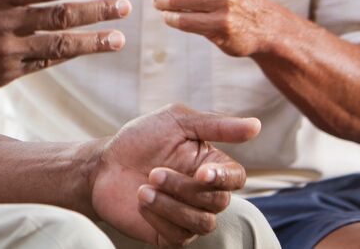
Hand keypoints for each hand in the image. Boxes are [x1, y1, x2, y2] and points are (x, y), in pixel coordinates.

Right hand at [0, 0, 128, 96]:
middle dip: (96, 11)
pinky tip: (84, 50)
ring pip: (58, 46)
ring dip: (91, 41)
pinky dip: (65, 57)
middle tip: (124, 7)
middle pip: (60, 17)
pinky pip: (42, 65)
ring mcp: (4, 52)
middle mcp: (2, 25)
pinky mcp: (2, 75)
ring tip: (118, 37)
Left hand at [91, 104, 258, 246]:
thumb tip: (257, 125)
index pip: (236, 178)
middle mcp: (205, 193)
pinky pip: (180, 237)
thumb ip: (215, 125)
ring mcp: (188, 215)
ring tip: (143, 188)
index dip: (223, 179)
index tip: (201, 173)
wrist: (103, 165)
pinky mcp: (170, 234)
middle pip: (218, 202)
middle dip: (184, 188)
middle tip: (153, 172)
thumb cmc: (140, 139)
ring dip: (171, 205)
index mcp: (211, 165)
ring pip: (203, 223)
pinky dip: (159, 218)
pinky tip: (141, 201)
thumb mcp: (174, 121)